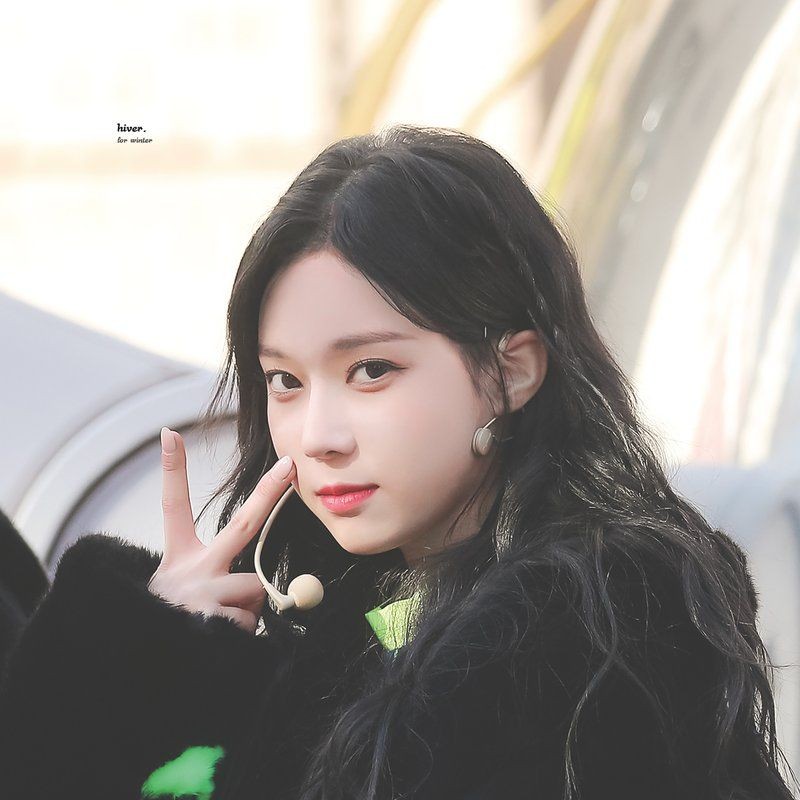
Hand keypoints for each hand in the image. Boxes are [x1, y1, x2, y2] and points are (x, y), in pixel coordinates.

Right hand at [147, 426, 295, 633]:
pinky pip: (250, 621)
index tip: (170, 433)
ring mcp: (201, 594)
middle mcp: (189, 569)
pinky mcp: (212, 621)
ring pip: (254, 589)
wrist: (136, 665)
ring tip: (217, 622)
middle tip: (289, 466)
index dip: (172, 470)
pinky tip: (216, 640)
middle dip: (268, 493)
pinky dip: (241, 633)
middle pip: (241, 525)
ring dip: (246, 609)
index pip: (173, 506)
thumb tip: (263, 589)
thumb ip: (221, 581)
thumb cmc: (170, 621)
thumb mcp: (181, 592)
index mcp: (178, 557)